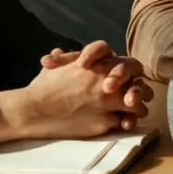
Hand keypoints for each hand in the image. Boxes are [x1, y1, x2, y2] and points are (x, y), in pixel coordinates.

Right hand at [0, 50, 150, 141]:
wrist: (34, 111)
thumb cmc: (42, 88)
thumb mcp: (53, 67)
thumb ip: (63, 59)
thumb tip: (60, 51)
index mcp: (93, 64)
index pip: (119, 58)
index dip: (122, 67)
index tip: (119, 76)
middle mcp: (104, 80)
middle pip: (133, 74)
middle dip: (136, 81)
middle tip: (136, 90)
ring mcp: (107, 101)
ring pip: (137, 99)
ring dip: (138, 102)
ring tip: (134, 106)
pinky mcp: (105, 121)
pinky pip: (126, 119)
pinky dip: (129, 120)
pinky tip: (126, 122)